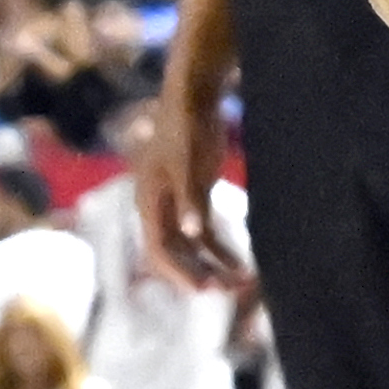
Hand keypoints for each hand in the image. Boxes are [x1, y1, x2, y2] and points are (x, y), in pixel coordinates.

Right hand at [141, 59, 248, 288]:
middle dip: (198, 273)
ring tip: (240, 283)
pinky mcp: (194, 195)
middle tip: (229, 292)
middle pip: (175, 253)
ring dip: (212, 265)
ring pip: (191, 246)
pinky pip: (203, 231)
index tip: (204, 288)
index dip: (179, 271)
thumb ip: (191, 197)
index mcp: (149, 201)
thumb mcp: (190, 161)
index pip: (158, 248)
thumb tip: (190, 234)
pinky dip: (219, 248)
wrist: (195, 96)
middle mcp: (158, 208)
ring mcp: (176, 203)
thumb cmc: (188, 126)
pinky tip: (238, 263)